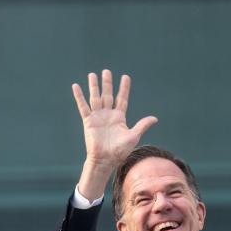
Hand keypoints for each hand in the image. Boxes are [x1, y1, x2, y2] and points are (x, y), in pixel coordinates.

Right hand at [72, 69, 156, 199]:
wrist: (105, 160)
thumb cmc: (120, 151)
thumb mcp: (133, 136)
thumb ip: (142, 125)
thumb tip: (155, 118)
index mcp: (119, 117)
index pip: (122, 99)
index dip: (124, 88)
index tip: (125, 77)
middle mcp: (108, 115)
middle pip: (108, 95)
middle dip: (107, 83)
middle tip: (106, 71)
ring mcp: (97, 117)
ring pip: (95, 97)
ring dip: (94, 86)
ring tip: (92, 74)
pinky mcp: (88, 121)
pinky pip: (83, 106)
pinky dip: (79, 96)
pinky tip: (76, 86)